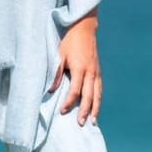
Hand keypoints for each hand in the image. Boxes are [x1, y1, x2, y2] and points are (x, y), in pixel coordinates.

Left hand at [47, 7, 101, 126]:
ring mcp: (96, 71)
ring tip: (93, 122)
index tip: (62, 111)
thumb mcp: (59, 54)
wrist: (84, 28)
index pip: (75, 90)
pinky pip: (100, 88)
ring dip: (95, 109)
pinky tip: (96, 107)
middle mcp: (90, 72)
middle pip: (89, 96)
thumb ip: (56, 72)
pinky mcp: (98, 70)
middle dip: (85, 111)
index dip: (69, 102)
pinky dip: (98, 99)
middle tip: (80, 123)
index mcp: (80, 68)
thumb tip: (51, 90)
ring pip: (97, 94)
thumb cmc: (69, 41)